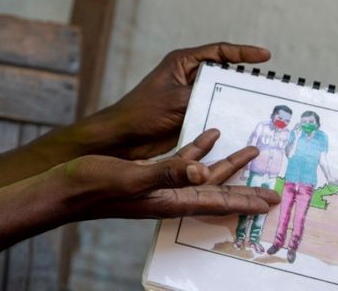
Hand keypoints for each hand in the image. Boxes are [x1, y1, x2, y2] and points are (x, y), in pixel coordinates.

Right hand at [61, 129, 279, 219]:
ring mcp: (159, 185)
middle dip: (246, 189)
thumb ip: (167, 173)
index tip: (270, 201)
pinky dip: (199, 148)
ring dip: (227, 164)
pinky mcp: (148, 173)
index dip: (245, 201)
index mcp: (169, 200)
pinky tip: (210, 135)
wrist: (64, 188)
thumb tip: (201, 173)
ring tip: (251, 154)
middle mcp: (169, 195)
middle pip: (218, 192)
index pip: (217, 202)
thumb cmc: (94, 186)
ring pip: (204, 175)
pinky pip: (183, 161)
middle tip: (272, 189)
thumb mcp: (132, 177)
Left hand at [96, 42, 269, 159]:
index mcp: (182, 62)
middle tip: (270, 87)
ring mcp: (189, 97)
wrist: (120, 139)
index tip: (266, 56)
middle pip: (224, 74)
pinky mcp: (189, 116)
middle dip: (246, 79)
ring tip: (263, 107)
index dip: (244, 53)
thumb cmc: (142, 113)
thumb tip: (231, 100)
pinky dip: (228, 118)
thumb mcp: (176, 100)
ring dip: (238, 101)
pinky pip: (214, 114)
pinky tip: (244, 126)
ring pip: (221, 96)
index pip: (219, 51)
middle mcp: (188, 76)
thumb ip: (202, 96)